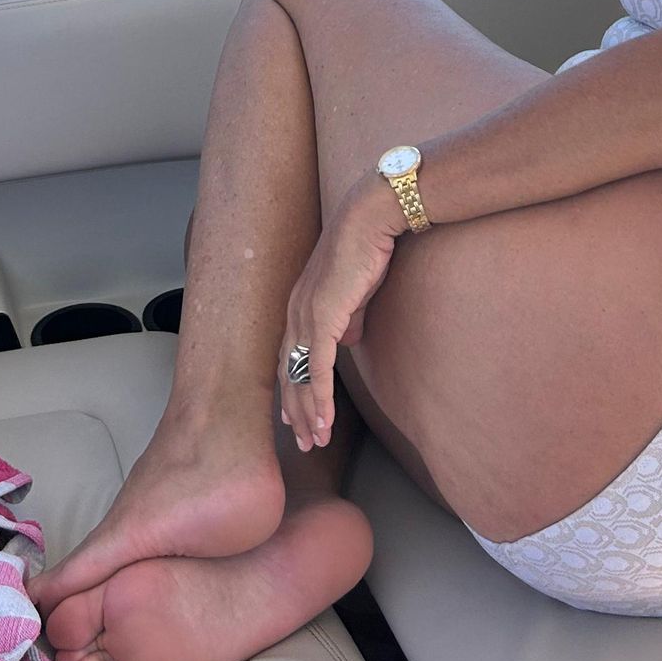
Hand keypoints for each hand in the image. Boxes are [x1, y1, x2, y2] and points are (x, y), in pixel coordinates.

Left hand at [279, 179, 403, 451]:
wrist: (372, 218)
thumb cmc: (368, 247)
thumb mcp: (355, 290)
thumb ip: (348, 316)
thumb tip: (349, 338)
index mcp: (300, 304)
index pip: (290, 356)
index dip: (292, 388)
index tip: (296, 417)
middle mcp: (295, 311)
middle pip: (289, 372)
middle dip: (295, 410)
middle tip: (302, 442)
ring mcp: (306, 314)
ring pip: (300, 377)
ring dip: (308, 413)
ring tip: (314, 442)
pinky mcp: (323, 317)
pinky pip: (317, 369)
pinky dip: (319, 399)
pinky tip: (324, 423)